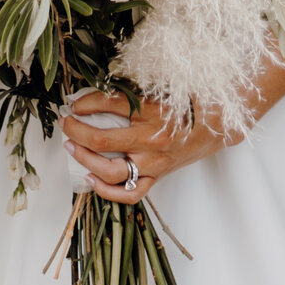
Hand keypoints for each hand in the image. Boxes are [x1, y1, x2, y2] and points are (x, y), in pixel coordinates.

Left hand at [61, 90, 227, 204]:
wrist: (217, 125)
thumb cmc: (188, 104)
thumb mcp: (159, 90)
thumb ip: (130, 94)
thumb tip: (95, 96)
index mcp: (152, 112)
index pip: (108, 104)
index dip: (85, 103)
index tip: (74, 103)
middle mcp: (151, 140)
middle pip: (101, 140)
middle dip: (76, 130)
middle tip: (67, 123)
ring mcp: (153, 164)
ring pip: (109, 170)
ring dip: (84, 158)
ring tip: (71, 147)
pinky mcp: (157, 177)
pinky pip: (129, 194)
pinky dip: (106, 191)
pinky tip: (90, 178)